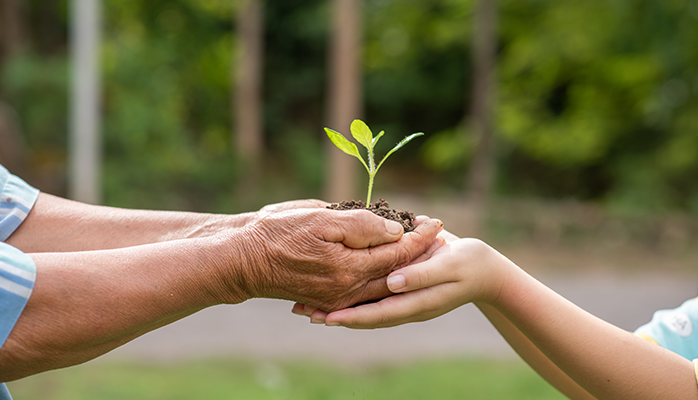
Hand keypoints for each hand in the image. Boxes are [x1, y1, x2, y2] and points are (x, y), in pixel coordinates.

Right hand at [224, 208, 442, 311]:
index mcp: (350, 268)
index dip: (420, 236)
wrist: (243, 261)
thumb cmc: (278, 233)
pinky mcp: (328, 300)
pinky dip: (383, 278)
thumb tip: (395, 231)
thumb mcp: (321, 218)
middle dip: (420, 254)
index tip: (437, 223)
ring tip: (422, 251)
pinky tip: (390, 267)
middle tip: (439, 238)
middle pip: (397, 273)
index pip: (398, 252)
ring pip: (383, 284)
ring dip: (405, 267)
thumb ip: (362, 226)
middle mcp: (348, 290)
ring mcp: (338, 298)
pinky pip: (365, 292)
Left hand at [297, 236, 509, 327]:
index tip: (325, 319)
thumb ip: (421, 275)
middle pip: (364, 315)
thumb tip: (391, 284)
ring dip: (337, 305)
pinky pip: (372, 294)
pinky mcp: (402, 287)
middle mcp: (405, 305)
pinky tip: (333, 287)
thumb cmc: (469, 264)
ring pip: (364, 306)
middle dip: (334, 314)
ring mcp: (403, 298)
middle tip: (303, 312)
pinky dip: (350, 293)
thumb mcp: (447, 265)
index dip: (351, 317)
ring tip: (308, 303)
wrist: (486, 269)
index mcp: (416, 304)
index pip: (377, 315)